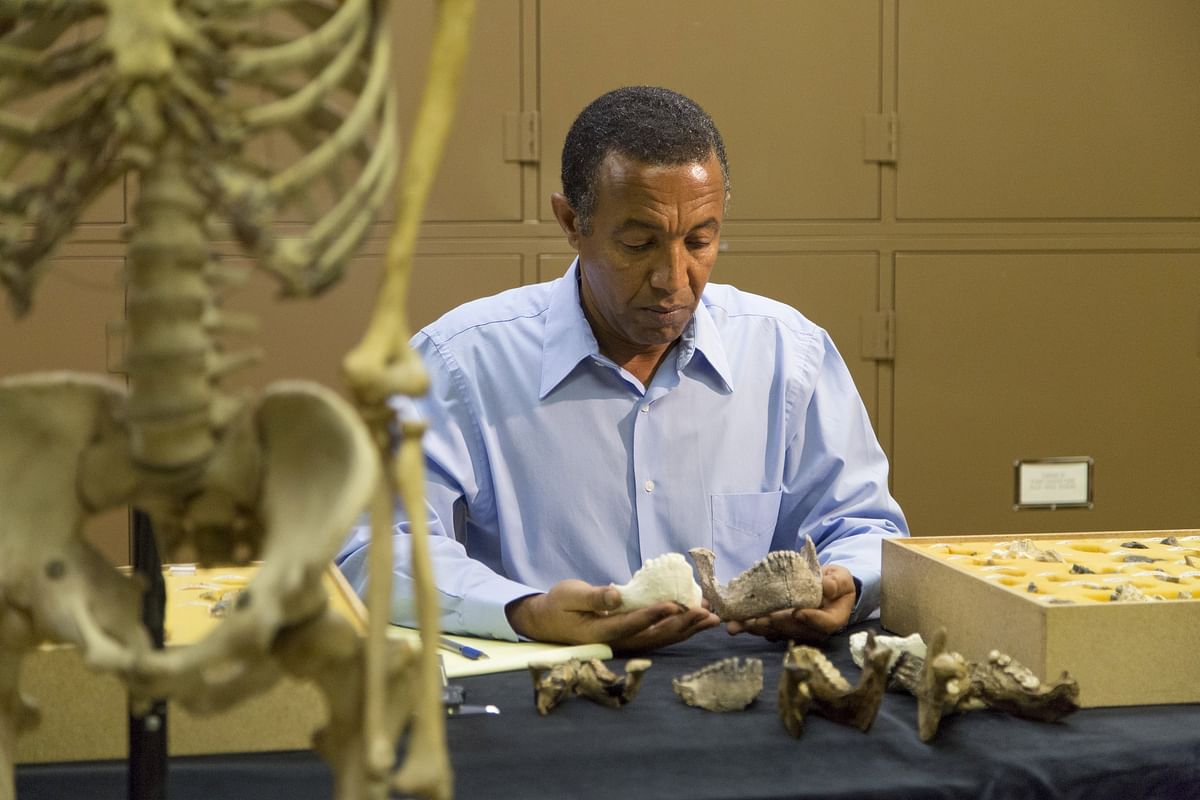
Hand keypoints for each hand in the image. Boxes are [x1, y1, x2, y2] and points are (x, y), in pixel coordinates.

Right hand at [506, 579, 719, 652]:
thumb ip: (593, 596)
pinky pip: (658, 635)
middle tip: (707, 613)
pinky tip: (696, 619)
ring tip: (711, 618)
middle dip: (682, 625)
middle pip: (654, 637)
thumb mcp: (570, 594)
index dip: (654, 616)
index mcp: (600, 632)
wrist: (547, 622)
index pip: (631, 625)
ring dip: (687, 629)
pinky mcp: (630, 637)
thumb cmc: (558, 604)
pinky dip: (679, 628)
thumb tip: (617, 595)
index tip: (676, 605)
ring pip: (660, 639)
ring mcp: (625, 643)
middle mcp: (616, 642)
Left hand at [725, 564, 856, 643]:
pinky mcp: (781, 627)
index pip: (824, 623)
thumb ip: (836, 582)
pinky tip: (735, 622)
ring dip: (756, 628)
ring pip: (776, 631)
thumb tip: (827, 586)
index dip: (811, 619)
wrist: (826, 589)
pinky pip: (766, 628)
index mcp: (832, 619)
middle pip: (794, 630)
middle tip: (757, 620)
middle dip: (774, 624)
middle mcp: (813, 630)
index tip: (798, 613)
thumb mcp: (841, 578)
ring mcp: (795, 630)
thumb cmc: (835, 583)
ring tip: (737, 625)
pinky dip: (751, 625)